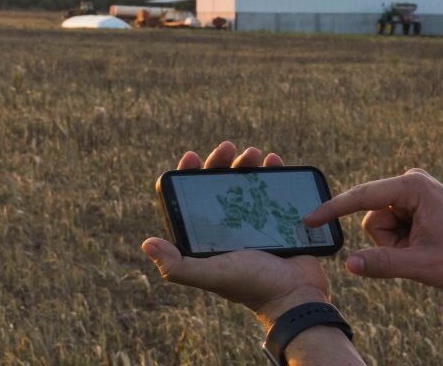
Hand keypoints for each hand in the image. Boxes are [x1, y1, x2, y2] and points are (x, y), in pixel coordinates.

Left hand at [143, 141, 330, 327]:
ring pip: (245, 183)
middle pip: (219, 186)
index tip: (192, 157)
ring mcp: (254, 222)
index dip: (188, 176)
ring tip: (256, 153)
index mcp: (207, 238)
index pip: (191, 200)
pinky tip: (274, 160)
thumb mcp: (212, 274)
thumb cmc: (252, 286)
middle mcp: (228, 228)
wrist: (296, 296)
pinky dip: (273, 172)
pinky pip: (273, 189)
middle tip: (228, 147)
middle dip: (220, 162)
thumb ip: (178, 265)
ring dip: (247, 163)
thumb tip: (146, 243)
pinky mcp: (279, 219)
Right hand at [305, 169, 442, 287]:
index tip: (307, 219)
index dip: (332, 210)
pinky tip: (426, 243)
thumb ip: (381, 263)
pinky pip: (393, 224)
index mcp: (412, 186)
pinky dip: (403, 240)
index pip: (361, 197)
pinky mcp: (416, 200)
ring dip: (396, 243)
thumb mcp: (421, 265)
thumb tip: (348, 264)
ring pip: (381, 223)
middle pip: (372, 217)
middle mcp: (411, 181)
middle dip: (389, 242)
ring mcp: (414, 190)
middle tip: (418, 252)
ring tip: (425, 248)